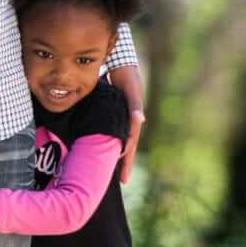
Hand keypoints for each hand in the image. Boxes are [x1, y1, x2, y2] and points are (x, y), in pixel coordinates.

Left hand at [108, 65, 145, 184]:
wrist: (122, 65)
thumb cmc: (127, 78)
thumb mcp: (132, 91)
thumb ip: (135, 106)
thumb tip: (140, 122)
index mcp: (133, 120)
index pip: (129, 145)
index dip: (126, 161)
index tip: (123, 177)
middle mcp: (130, 122)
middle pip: (127, 147)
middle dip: (125, 164)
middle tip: (123, 181)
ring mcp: (124, 118)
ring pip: (120, 140)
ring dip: (118, 154)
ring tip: (113, 169)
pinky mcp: (117, 113)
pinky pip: (114, 131)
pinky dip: (111, 141)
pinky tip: (105, 147)